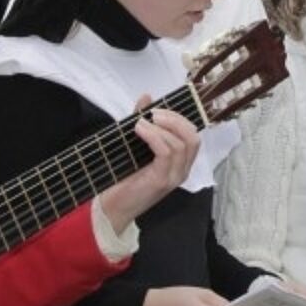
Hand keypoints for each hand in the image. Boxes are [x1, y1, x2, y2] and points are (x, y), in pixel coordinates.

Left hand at [98, 102, 201, 234]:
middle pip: (193, 138)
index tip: (158, 109)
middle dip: (175, 120)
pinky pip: (166, 153)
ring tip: (141, 123)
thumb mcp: (135, 146)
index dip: (179, 118)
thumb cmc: (123, 179)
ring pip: (181, 144)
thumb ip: (144, 122)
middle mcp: (182, 170)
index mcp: (179, 163)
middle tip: (154, 113)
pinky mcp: (162, 181)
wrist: (111, 208)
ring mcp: (174, 177)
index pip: (192, 136)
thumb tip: (146, 97)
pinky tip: (140, 130)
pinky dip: (154, 136)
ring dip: (161, 127)